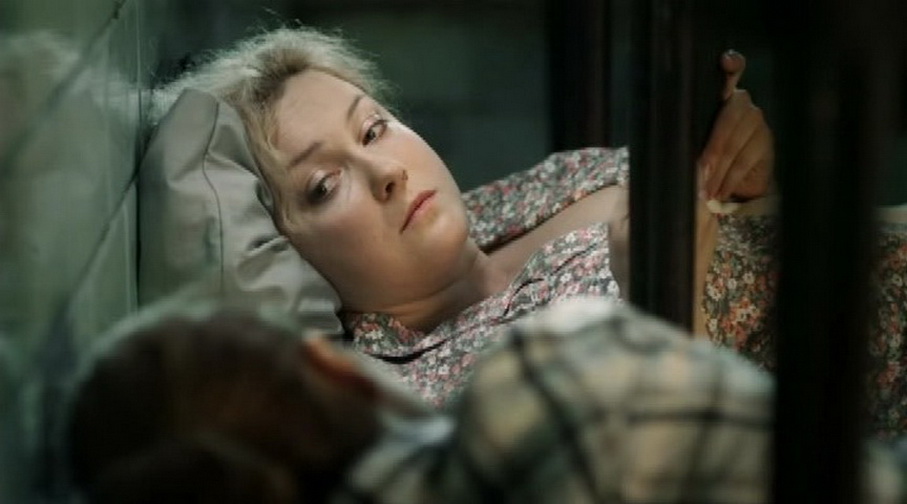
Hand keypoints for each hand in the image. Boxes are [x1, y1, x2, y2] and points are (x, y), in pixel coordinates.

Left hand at [697, 51, 773, 201]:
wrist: (733, 180)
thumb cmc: (704, 155)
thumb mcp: (690, 142)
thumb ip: (684, 134)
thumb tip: (669, 143)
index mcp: (719, 95)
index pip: (730, 73)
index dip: (731, 65)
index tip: (725, 60)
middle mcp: (741, 102)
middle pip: (728, 121)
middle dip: (711, 151)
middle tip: (699, 172)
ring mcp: (756, 121)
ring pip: (735, 146)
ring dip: (717, 172)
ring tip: (704, 190)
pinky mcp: (766, 142)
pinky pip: (745, 162)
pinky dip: (729, 180)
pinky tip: (718, 192)